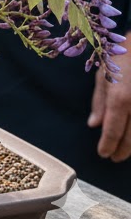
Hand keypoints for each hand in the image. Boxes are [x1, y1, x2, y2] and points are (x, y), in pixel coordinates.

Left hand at [88, 33, 130, 160]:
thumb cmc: (120, 61)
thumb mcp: (103, 77)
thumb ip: (99, 103)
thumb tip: (94, 125)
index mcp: (120, 98)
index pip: (113, 130)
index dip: (108, 145)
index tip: (103, 154)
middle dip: (121, 151)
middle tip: (113, 157)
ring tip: (124, 151)